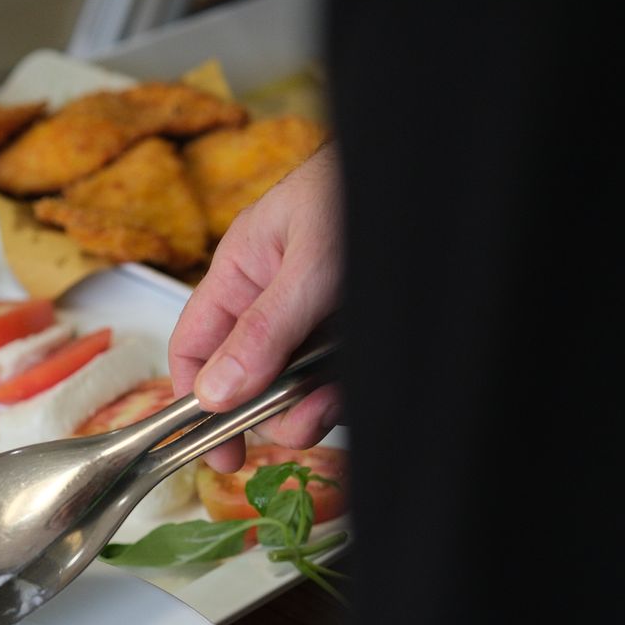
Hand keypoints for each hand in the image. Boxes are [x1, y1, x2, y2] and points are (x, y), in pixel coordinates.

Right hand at [169, 147, 341, 471]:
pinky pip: (335, 376)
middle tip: (307, 413)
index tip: (218, 452)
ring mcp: (313, 316)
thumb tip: (215, 393)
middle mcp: (272, 298)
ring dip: (315, 402)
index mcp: (241, 271)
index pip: (194, 346)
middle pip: (248, 378)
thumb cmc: (360, 192)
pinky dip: (344, 388)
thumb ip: (263, 331)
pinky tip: (355, 380)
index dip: (196, 402)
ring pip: (296, 384)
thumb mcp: (309, 266)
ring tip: (336, 394)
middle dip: (274, 407)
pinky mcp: (351, 328)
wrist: (430, 173)